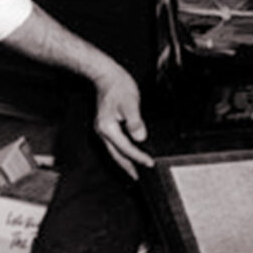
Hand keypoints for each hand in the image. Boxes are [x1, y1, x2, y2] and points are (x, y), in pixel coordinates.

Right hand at [93, 64, 153, 178]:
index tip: (150, 164)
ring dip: (124, 161)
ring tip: (134, 170)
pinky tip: (127, 153)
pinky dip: (121, 152)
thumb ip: (135, 121)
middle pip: (116, 155)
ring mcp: (102, 129)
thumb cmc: (118, 86)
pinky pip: (114, 144)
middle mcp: (102, 131)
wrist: (105, 74)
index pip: (126, 148)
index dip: (139, 157)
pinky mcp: (105, 125)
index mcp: (108, 128)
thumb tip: (140, 137)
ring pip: (114, 151)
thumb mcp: (130, 102)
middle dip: (128, 167)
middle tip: (139, 178)